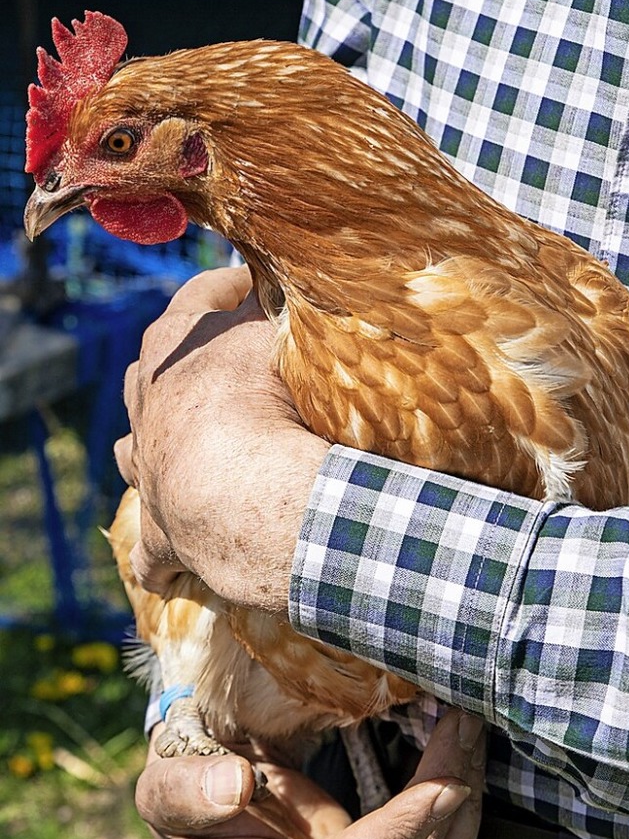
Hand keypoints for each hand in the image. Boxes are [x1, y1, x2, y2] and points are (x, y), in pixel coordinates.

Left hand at [114, 266, 328, 613]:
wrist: (237, 488)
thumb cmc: (258, 399)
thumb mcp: (274, 330)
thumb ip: (277, 301)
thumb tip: (285, 276)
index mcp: (173, 346)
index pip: (200, 296)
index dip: (230, 284)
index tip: (255, 283)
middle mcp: (146, 404)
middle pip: (151, 370)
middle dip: (183, 363)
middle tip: (222, 362)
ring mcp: (146, 467)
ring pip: (134, 447)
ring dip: (153, 442)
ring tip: (181, 443)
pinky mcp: (159, 528)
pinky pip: (152, 549)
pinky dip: (160, 553)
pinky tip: (167, 562)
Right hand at [136, 708, 483, 838]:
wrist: (202, 805)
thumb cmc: (187, 799)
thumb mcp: (166, 793)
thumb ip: (186, 793)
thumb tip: (233, 785)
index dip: (403, 830)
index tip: (443, 786)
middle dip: (451, 795)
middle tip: (465, 723)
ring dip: (461, 794)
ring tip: (467, 729)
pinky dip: (454, 802)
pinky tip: (458, 755)